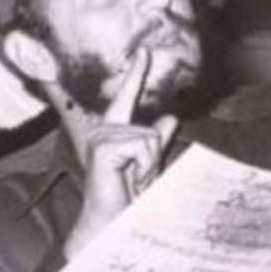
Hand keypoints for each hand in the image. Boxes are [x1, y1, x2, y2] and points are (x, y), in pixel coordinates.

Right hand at [67, 49, 178, 257]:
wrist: (112, 220)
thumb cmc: (127, 196)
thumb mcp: (148, 164)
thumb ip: (156, 139)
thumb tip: (170, 117)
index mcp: (113, 132)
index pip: (127, 98)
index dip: (136, 73)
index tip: (143, 51)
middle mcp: (103, 130)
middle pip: (150, 129)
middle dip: (153, 157)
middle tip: (136, 178)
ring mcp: (100, 137)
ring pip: (148, 137)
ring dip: (148, 163)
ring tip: (131, 179)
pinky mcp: (103, 147)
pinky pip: (142, 144)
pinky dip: (144, 165)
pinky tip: (129, 177)